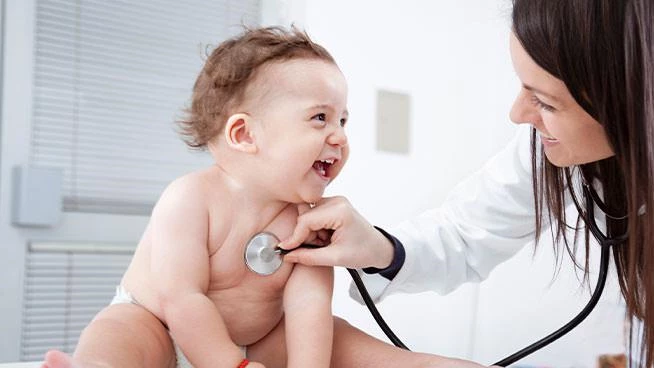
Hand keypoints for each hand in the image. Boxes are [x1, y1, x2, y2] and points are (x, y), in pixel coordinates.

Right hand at [278, 196, 393, 268]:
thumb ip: (309, 257)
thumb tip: (288, 255)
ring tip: (325, 244)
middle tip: (317, 249)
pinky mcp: (333, 205)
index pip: (306, 221)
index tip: (285, 249)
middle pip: (306, 217)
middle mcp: (337, 201)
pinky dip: (315, 229)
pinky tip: (325, 238)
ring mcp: (335, 201)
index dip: (294, 237)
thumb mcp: (335, 258)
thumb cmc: (363, 252)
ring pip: (308, 216)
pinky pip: (314, 215)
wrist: (378, 248)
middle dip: (306, 235)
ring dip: (311, 233)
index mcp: (340, 211)